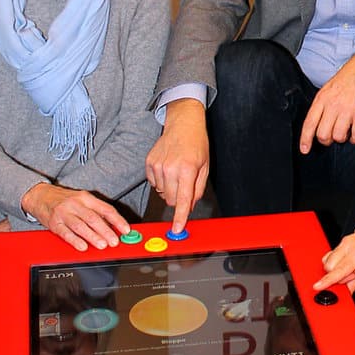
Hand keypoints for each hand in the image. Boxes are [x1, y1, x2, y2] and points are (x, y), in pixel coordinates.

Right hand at [21, 183, 129, 251]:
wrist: (40, 196)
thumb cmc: (64, 200)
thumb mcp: (82, 200)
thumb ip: (97, 212)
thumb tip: (114, 226)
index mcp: (86, 198)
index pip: (105, 209)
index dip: (117, 220)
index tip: (126, 229)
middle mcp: (76, 204)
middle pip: (93, 218)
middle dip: (106, 231)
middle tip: (114, 241)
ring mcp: (64, 213)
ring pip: (81, 226)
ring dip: (93, 237)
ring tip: (102, 245)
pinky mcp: (54, 223)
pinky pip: (66, 233)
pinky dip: (75, 240)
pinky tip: (82, 246)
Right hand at [145, 98, 208, 232]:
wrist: (183, 124)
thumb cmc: (197, 144)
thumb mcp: (205, 167)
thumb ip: (198, 189)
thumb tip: (189, 208)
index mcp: (188, 169)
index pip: (183, 200)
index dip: (180, 217)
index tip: (177, 229)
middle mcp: (171, 168)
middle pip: (171, 200)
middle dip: (179, 198)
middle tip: (185, 183)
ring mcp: (157, 166)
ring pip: (162, 193)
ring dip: (170, 188)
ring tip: (177, 171)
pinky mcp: (149, 164)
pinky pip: (154, 184)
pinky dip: (161, 181)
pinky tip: (168, 168)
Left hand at [299, 47, 354, 153]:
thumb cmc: (349, 77)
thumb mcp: (329, 88)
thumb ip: (323, 104)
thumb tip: (318, 124)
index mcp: (322, 98)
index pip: (309, 123)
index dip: (305, 139)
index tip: (304, 150)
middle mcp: (333, 104)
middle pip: (323, 134)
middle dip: (327, 140)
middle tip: (333, 136)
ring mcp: (348, 109)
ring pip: (339, 136)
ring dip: (343, 138)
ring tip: (347, 132)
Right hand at [313, 229, 354, 293]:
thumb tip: (346, 294)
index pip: (339, 270)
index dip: (327, 280)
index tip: (317, 286)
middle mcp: (348, 245)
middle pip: (329, 266)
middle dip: (336, 277)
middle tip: (351, 276)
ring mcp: (342, 242)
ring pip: (327, 261)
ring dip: (334, 270)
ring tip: (349, 269)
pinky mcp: (339, 242)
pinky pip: (329, 256)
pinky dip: (334, 264)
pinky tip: (344, 264)